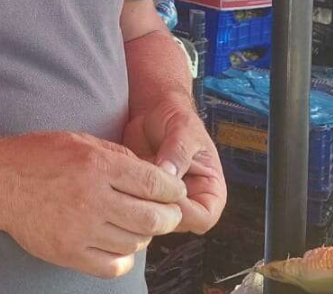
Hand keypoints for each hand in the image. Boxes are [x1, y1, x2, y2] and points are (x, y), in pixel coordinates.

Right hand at [0, 131, 185, 279]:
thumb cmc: (39, 156)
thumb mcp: (82, 141)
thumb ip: (118, 157)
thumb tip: (155, 175)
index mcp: (97, 166)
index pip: (154, 184)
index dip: (173, 190)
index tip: (175, 192)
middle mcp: (91, 199)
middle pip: (152, 219)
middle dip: (168, 216)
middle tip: (167, 213)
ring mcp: (80, 230)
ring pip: (135, 243)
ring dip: (144, 235)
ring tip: (137, 225)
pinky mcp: (69, 252)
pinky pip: (113, 265)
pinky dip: (124, 257)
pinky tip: (119, 244)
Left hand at [123, 101, 225, 234]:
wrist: (154, 108)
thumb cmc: (176, 117)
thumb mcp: (183, 130)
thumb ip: (179, 152)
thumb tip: (168, 175)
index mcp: (210, 190)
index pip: (204, 218)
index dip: (184, 211)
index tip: (165, 193)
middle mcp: (189, 200)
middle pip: (176, 223)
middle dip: (157, 208)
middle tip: (140, 188)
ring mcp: (165, 198)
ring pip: (153, 217)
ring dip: (140, 203)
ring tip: (130, 179)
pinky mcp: (144, 194)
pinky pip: (135, 206)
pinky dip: (127, 195)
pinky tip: (122, 178)